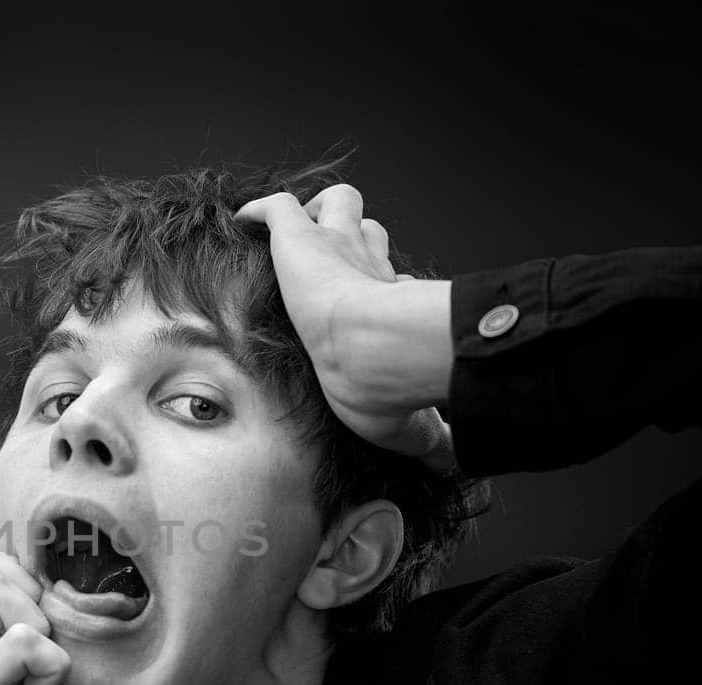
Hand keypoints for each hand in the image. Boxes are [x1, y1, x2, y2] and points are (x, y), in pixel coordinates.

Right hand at [0, 538, 116, 684]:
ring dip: (39, 619)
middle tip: (48, 648)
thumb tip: (42, 563)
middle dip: (29, 588)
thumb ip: (28, 612)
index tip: (42, 623)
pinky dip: (53, 662)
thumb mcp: (43, 659)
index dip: (16, 571)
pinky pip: (23, 639)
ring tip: (47, 667)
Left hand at [235, 185, 455, 469]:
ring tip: (301, 228)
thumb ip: (430, 441)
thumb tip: (452, 464)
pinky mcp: (299, 238)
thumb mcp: (409, 424)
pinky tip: (248, 220)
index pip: (391, 282)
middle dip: (356, 241)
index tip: (374, 310)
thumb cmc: (387, 387)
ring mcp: (336, 246)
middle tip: (334, 262)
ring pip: (337, 202)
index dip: (383, 289)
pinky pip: (278, 208)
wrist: (367, 353)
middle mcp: (370, 270)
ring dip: (321, 212)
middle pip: (368, 233)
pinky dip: (263, 211)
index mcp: (393, 307)